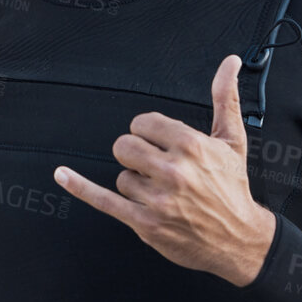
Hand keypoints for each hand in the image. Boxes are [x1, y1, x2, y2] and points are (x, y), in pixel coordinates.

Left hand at [52, 53, 277, 285]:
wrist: (239, 239)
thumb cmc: (232, 188)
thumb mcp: (233, 140)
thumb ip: (226, 98)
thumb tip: (230, 62)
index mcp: (191, 145)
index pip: (143, 123)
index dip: (148, 133)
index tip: (159, 144)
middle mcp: (174, 171)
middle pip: (124, 146)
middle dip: (135, 154)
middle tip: (154, 165)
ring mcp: (158, 199)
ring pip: (121, 176)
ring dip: (136, 183)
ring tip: (162, 192)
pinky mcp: (145, 222)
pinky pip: (103, 199)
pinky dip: (80, 187)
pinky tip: (62, 175)